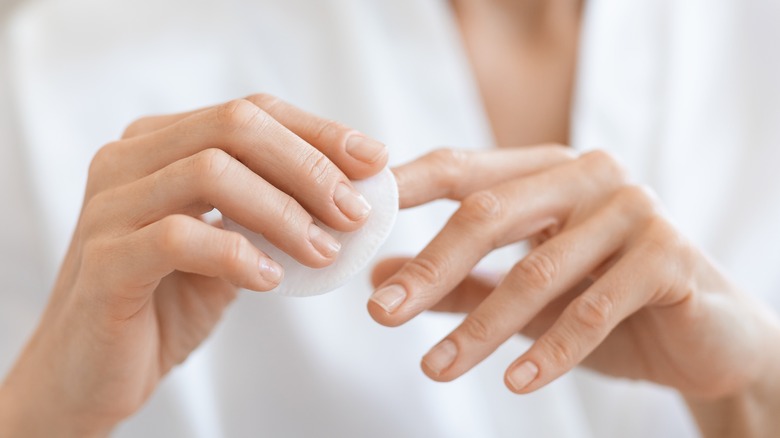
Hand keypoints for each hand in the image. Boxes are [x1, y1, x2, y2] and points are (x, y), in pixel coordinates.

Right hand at [0, 94, 387, 436]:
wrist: (92, 370)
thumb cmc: (165, 300)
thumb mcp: (228, 244)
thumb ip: (269, 212)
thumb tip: (351, 195)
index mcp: (158, 144)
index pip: (250, 112)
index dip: (318, 132)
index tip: (373, 161)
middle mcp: (127, 160)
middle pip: (235, 126)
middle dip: (309, 167)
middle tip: (356, 212)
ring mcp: (109, 206)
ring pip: (210, 173)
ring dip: (284, 212)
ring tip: (324, 252)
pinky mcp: (104, 260)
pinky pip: (179, 238)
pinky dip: (238, 254)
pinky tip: (271, 280)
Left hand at [368, 146, 779, 403]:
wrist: (704, 333)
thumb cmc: (605, 299)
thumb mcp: (522, 291)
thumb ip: (456, 281)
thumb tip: (378, 280)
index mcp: (545, 170)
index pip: (459, 169)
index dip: (403, 190)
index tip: (353, 223)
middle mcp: (587, 176)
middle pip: (487, 213)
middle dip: (429, 269)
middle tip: (381, 315)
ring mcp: (632, 209)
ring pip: (536, 269)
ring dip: (480, 327)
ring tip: (435, 369)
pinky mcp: (669, 256)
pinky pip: (595, 307)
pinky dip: (551, 350)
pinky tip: (515, 382)